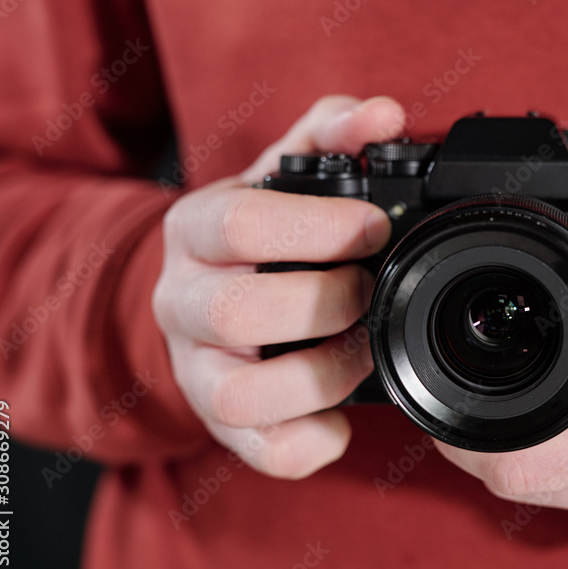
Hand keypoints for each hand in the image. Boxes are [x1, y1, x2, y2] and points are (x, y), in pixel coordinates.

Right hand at [152, 95, 404, 477]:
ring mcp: (197, 371)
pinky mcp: (223, 426)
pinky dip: (312, 443)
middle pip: (241, 312)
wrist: (202, 299)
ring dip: (323, 376)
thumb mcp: (281, 174)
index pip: (240, 224)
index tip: (376, 226)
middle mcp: (183, 304)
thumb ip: (331, 133)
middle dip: (327, 303)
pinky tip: (341, 416)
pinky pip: (264, 453)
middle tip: (369, 290)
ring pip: (242, 396)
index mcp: (195, 231)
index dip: (319, 227)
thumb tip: (384, 115)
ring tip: (362, 349)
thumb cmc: (256, 235)